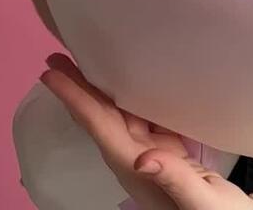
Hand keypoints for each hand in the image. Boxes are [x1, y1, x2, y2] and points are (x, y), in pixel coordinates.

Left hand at [40, 53, 252, 209]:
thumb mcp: (203, 203)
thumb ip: (174, 179)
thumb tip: (141, 159)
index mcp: (138, 168)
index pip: (99, 127)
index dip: (74, 99)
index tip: (49, 75)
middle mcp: (138, 157)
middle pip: (101, 116)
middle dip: (77, 87)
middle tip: (56, 57)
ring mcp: (153, 152)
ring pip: (119, 113)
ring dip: (99, 87)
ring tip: (83, 58)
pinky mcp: (169, 149)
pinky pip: (143, 114)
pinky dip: (130, 93)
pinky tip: (128, 76)